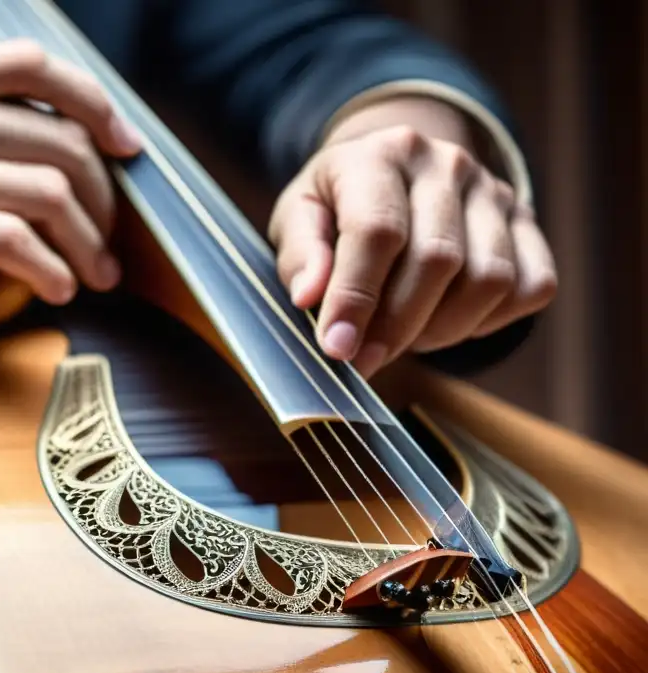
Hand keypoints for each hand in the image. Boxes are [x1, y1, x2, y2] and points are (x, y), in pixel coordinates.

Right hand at [0, 40, 139, 389]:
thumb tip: (64, 140)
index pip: (28, 63)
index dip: (93, 102)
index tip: (123, 147)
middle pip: (52, 135)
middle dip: (102, 195)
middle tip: (108, 237)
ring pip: (43, 189)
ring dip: (87, 241)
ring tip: (93, 271)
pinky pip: (12, 242)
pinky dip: (52, 268)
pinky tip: (58, 287)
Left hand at [268, 120, 556, 378]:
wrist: (391, 176)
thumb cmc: (336, 208)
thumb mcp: (299, 220)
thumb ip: (301, 255)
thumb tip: (310, 296)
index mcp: (381, 155)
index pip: (378, 231)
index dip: (356, 298)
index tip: (338, 349)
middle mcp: (447, 164)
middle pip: (438, 260)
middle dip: (397, 326)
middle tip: (365, 360)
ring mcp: (495, 191)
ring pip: (489, 279)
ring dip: (442, 328)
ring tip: (402, 336)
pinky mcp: (526, 223)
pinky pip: (531, 289)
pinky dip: (488, 322)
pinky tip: (445, 319)